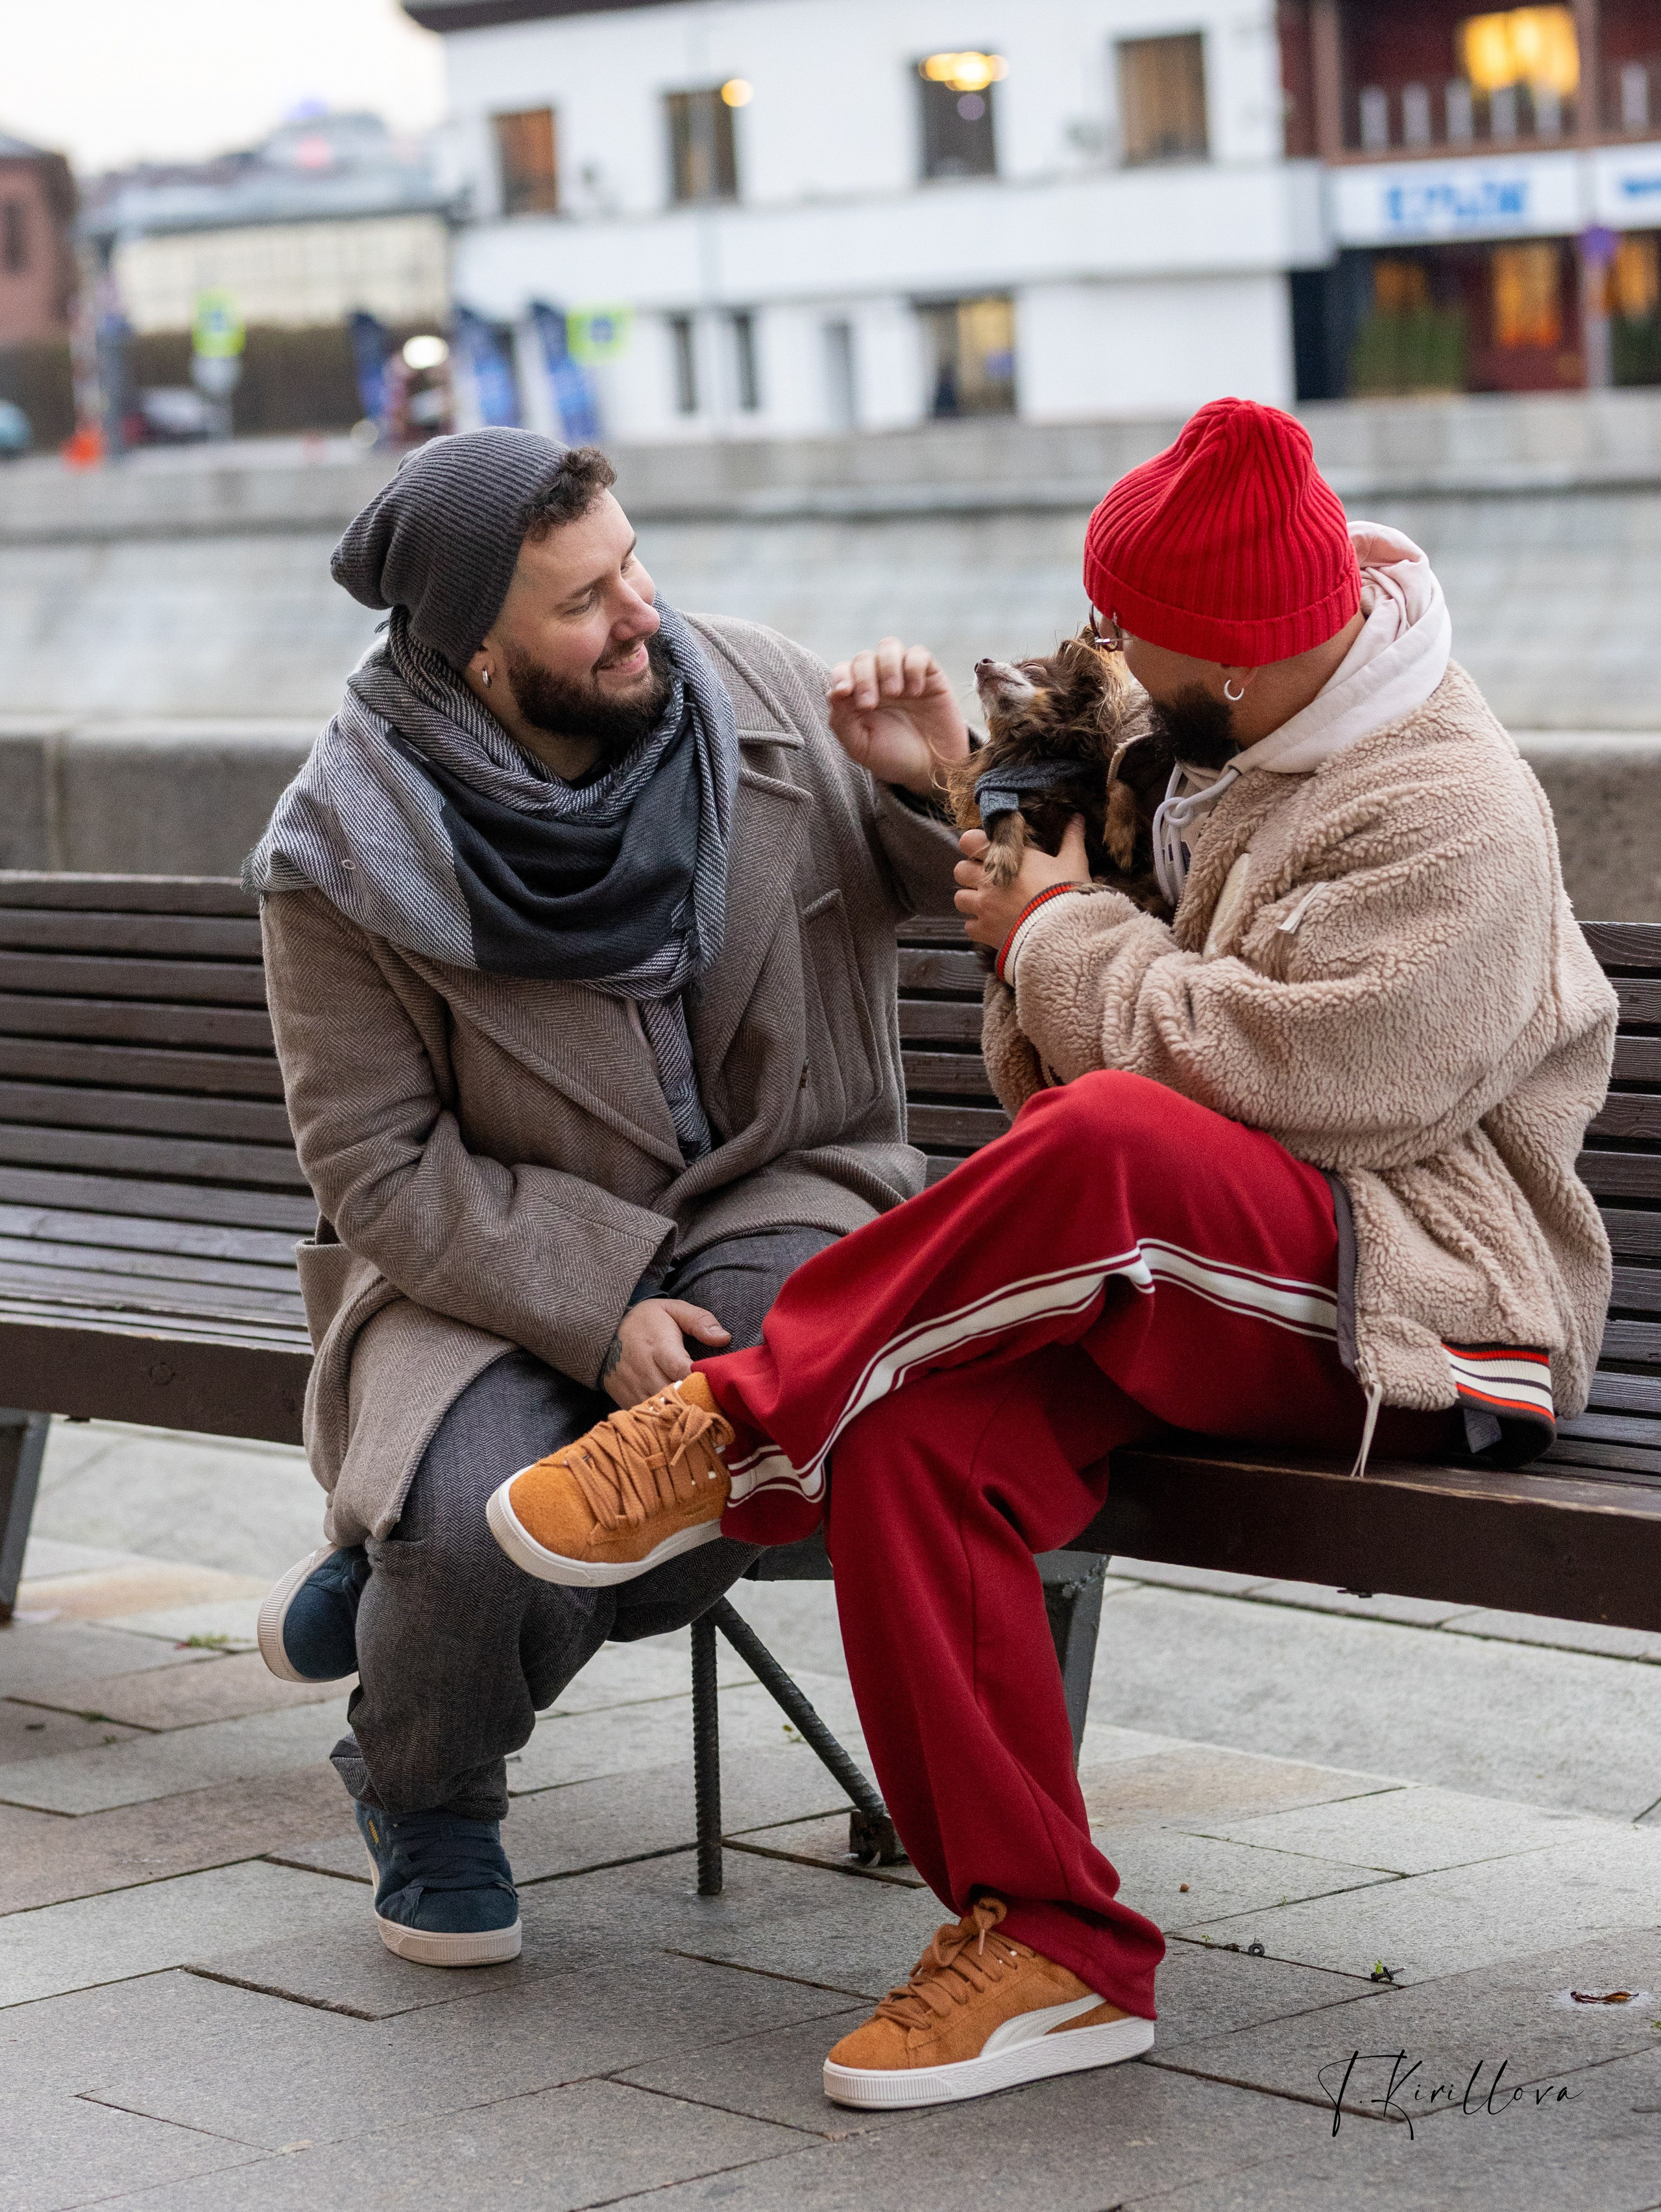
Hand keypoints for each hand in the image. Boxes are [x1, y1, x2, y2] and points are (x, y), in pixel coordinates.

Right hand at [601, 1298, 730, 1408]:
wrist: (604, 1332)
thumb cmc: (646, 1320)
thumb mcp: (673, 1310)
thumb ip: (699, 1321)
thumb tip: (724, 1338)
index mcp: (659, 1346)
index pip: (683, 1371)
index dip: (702, 1381)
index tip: (717, 1386)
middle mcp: (645, 1370)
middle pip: (674, 1395)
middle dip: (696, 1401)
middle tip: (716, 1404)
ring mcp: (634, 1387)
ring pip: (662, 1410)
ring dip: (681, 1412)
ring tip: (701, 1413)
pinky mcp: (626, 1399)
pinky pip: (649, 1416)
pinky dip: (664, 1418)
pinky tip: (679, 1417)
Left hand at [827, 638, 968, 797]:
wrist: (933, 769)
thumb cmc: (894, 758)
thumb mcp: (861, 747)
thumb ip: (842, 720)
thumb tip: (832, 692)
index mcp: (857, 697)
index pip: (842, 671)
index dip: (841, 676)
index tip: (845, 693)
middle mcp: (878, 682)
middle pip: (863, 658)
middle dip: (864, 678)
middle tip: (870, 705)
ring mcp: (904, 676)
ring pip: (889, 646)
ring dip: (887, 666)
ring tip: (895, 693)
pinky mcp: (929, 675)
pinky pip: (919, 654)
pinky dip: (914, 667)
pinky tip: (916, 691)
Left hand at [955, 816, 1090, 952]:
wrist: (1063, 931)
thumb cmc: (1067, 892)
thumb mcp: (1073, 862)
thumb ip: (1071, 839)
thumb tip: (1078, 819)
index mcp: (1005, 858)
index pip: (969, 840)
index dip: (974, 843)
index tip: (984, 849)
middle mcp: (988, 881)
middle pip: (960, 870)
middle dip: (971, 873)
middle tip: (988, 878)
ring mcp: (983, 907)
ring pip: (960, 899)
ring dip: (971, 899)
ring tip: (988, 903)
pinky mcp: (985, 931)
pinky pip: (969, 927)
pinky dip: (978, 926)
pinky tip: (993, 925)